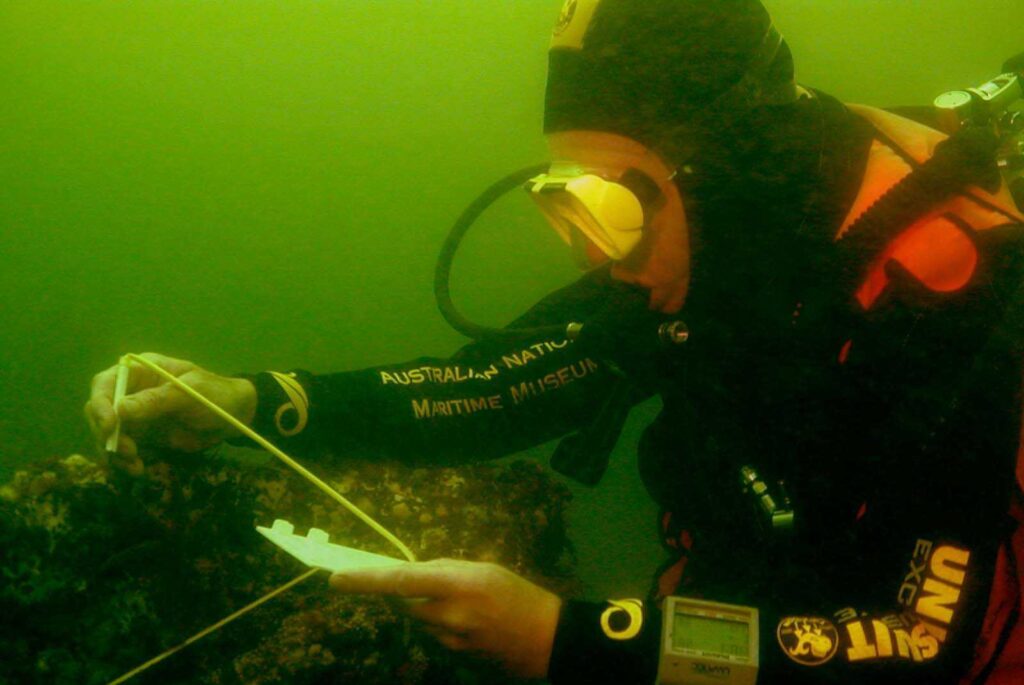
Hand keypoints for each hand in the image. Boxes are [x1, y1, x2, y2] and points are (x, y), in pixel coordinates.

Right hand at [84, 353, 256, 467]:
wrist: (235, 417)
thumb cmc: (216, 394)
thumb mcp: (190, 393)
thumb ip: (157, 400)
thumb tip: (121, 409)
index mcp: (141, 370)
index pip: (105, 383)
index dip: (101, 404)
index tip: (110, 426)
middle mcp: (131, 391)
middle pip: (99, 411)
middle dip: (106, 434)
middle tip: (127, 452)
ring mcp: (135, 415)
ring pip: (107, 433)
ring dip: (114, 452)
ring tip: (134, 466)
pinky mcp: (142, 435)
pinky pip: (122, 449)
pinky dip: (124, 461)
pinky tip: (138, 469)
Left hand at [330, 559, 561, 678]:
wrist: (547, 638)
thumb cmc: (518, 594)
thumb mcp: (484, 569)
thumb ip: (446, 571)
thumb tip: (412, 574)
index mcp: (457, 584)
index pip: (400, 580)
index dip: (366, 580)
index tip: (336, 579)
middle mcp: (448, 615)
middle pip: (405, 603)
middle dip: (408, 592)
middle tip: (437, 583)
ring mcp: (450, 641)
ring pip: (420, 620)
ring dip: (429, 609)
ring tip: (466, 604)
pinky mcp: (454, 658)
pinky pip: (435, 636)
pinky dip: (443, 625)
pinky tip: (472, 622)